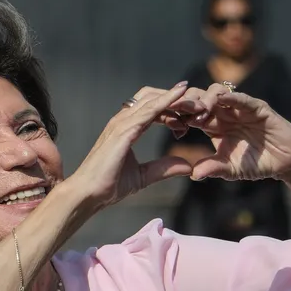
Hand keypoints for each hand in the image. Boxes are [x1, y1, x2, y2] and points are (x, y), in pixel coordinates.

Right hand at [68, 83, 196, 209]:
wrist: (89, 194)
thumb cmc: (109, 185)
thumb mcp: (143, 176)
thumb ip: (164, 168)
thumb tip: (187, 166)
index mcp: (127, 128)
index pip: (153, 108)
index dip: (173, 109)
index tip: (193, 115)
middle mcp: (123, 120)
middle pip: (154, 97)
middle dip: (178, 99)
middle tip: (201, 107)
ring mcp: (122, 123)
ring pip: (153, 100)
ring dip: (177, 99)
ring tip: (199, 102)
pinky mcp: (124, 130)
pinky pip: (149, 110)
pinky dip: (167, 101)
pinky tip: (181, 97)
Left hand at [168, 83, 290, 180]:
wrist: (286, 162)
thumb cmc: (257, 164)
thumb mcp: (230, 169)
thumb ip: (213, 168)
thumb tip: (193, 175)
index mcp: (213, 125)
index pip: (190, 115)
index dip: (176, 116)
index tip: (162, 122)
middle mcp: (224, 112)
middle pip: (198, 99)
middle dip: (185, 103)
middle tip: (173, 111)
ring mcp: (240, 107)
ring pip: (216, 94)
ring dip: (204, 100)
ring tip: (197, 113)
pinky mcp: (257, 107)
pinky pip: (241, 98)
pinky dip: (230, 97)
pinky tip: (219, 101)